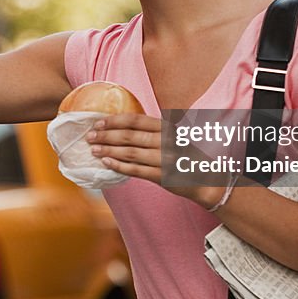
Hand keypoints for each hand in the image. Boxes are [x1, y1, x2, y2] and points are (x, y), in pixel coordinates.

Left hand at [87, 114, 225, 207]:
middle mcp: (166, 141)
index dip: (114, 120)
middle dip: (106, 136)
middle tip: (89, 136)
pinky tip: (106, 163)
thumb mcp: (173, 136)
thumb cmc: (185, 155)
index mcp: (167, 127)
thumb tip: (122, 127)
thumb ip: (153, 131)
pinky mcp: (163, 176)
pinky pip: (136, 170)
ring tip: (93, 150)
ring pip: (130, 153)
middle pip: (129, 136)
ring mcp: (165, 159)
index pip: (135, 120)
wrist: (207, 178)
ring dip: (108, 151)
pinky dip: (119, 166)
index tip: (98, 122)